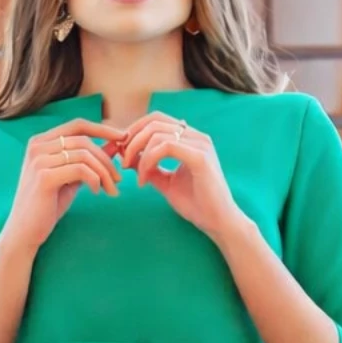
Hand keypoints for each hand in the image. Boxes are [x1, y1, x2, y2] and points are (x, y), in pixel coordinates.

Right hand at [3, 117, 125, 252]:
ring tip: (111, 190)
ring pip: (84, 155)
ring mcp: (39, 160)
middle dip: (106, 159)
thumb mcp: (71, 178)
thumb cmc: (47, 206)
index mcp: (41, 142)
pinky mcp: (44, 177)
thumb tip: (115, 145)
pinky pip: (80, 170)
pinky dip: (95, 179)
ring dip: (104, 173)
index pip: (77, 125)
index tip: (123, 137)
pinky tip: (96, 191)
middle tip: (118, 179)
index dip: (102, 129)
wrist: (25, 231)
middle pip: (84, 140)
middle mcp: (37, 146)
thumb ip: (88, 161)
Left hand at [114, 112, 240, 242]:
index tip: (123, 152)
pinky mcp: (200, 157)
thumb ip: (151, 168)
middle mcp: (197, 136)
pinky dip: (149, 160)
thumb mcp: (166, 183)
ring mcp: (200, 144)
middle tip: (123, 161)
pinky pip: (166, 146)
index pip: (158, 120)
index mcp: (190, 139)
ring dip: (139, 152)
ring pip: (157, 133)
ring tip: (135, 174)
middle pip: (155, 121)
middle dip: (133, 139)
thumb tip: (128, 157)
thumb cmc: (197, 204)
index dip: (136, 131)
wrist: (218, 222)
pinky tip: (143, 178)